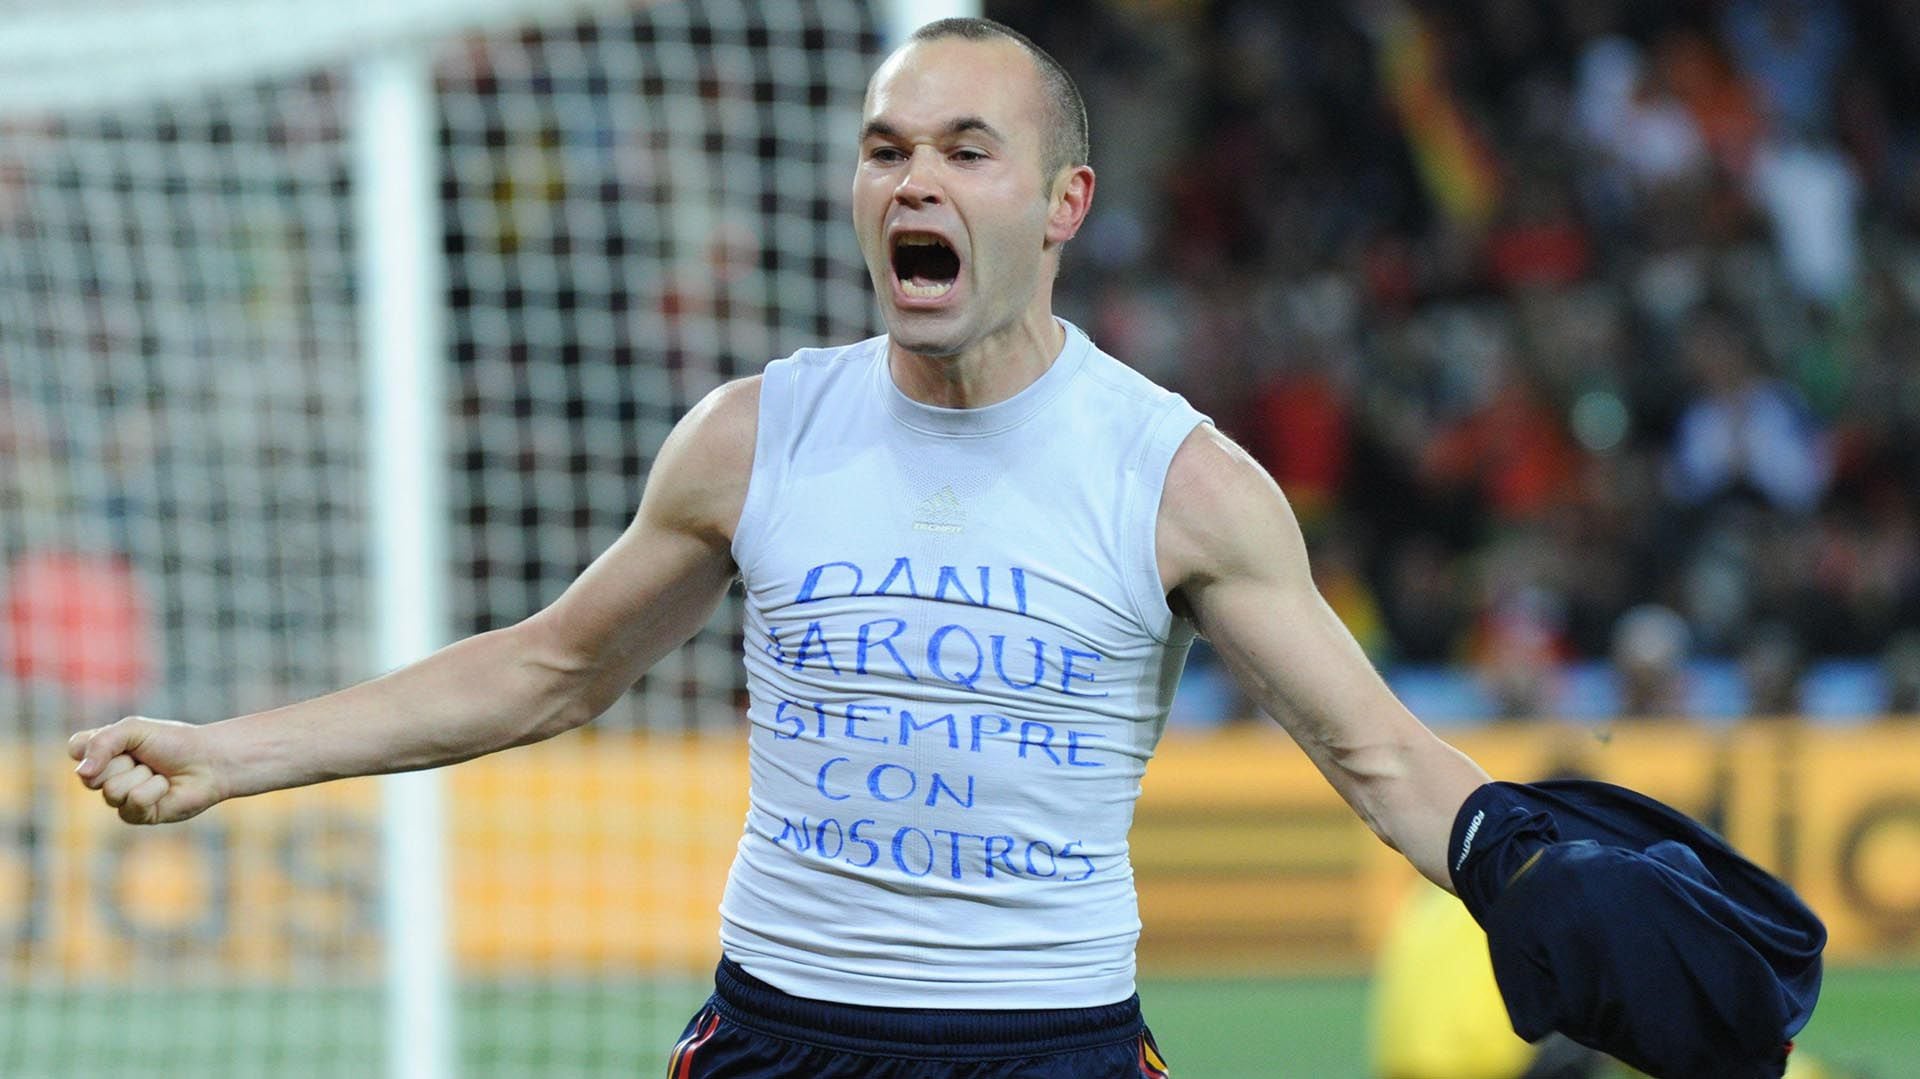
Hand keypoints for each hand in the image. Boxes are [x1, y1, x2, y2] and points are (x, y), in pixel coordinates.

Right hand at [68, 717, 227, 824]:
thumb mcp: (134, 729)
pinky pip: (133, 803)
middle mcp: (107, 776)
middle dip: (123, 761)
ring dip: (142, 776)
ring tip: (158, 772)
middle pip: (90, 775)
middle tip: (146, 758)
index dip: (98, 744)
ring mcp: (120, 798)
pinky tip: (166, 787)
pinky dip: (154, 790)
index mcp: (102, 751)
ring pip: (112, 791)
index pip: (76, 749)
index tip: (126, 739)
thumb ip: (101, 743)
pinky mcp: (137, 815)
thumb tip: (82, 773)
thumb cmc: (174, 742)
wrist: (210, 760)